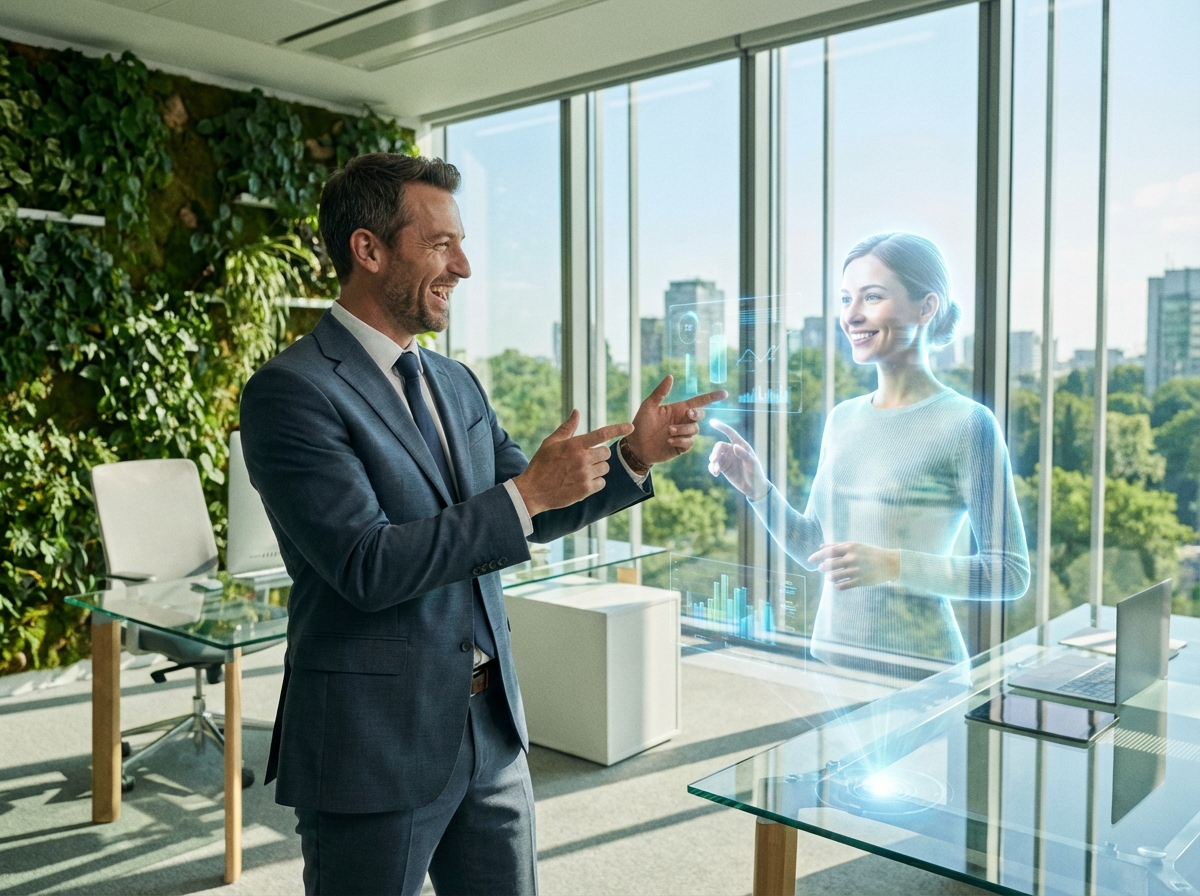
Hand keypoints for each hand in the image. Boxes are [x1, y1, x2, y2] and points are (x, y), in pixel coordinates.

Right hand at [512, 410, 633, 516]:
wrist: (532, 491)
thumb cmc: (541, 464)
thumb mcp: (551, 442)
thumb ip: (567, 427)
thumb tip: (577, 411)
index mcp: (575, 444)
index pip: (601, 434)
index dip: (618, 429)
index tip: (630, 427)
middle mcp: (582, 458)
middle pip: (606, 453)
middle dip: (599, 455)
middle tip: (585, 460)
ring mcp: (585, 474)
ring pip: (605, 468)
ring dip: (597, 469)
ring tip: (581, 472)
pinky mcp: (585, 489)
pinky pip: (602, 483)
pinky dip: (595, 483)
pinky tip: (582, 482)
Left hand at [624, 376, 727, 465]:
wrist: (635, 446)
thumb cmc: (641, 424)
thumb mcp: (649, 406)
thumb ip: (660, 392)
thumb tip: (670, 376)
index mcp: (678, 409)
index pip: (699, 402)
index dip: (712, 397)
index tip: (724, 393)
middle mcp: (683, 421)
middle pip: (700, 415)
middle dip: (697, 414)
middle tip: (687, 413)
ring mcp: (683, 434)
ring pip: (694, 429)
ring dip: (683, 429)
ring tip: (668, 431)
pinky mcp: (681, 446)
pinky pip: (689, 442)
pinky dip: (681, 440)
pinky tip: (669, 440)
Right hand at [708, 420, 769, 499]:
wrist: (754, 488)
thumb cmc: (756, 474)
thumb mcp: (752, 464)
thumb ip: (744, 454)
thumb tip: (734, 446)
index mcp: (741, 446)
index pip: (730, 433)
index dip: (721, 427)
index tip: (712, 422)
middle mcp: (733, 450)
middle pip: (719, 446)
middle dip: (715, 452)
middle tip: (713, 460)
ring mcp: (727, 459)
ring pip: (715, 456)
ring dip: (713, 462)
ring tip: (716, 471)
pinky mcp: (723, 468)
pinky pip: (714, 465)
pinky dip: (712, 468)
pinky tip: (715, 474)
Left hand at [807, 542, 900, 589]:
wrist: (890, 563)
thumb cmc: (870, 552)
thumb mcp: (854, 545)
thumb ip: (837, 545)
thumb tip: (821, 546)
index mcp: (850, 547)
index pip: (828, 552)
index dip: (817, 556)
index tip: (809, 560)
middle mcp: (852, 558)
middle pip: (829, 564)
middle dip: (822, 568)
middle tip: (821, 569)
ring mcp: (857, 570)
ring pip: (834, 576)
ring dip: (829, 577)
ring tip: (830, 577)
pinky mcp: (861, 581)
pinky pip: (844, 585)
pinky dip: (838, 586)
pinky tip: (836, 585)